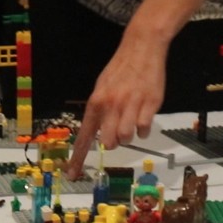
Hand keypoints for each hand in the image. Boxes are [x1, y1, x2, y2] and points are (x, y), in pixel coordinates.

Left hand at [67, 37, 167, 178]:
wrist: (142, 48)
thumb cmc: (120, 69)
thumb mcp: (102, 87)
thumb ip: (99, 110)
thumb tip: (96, 133)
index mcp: (96, 102)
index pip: (84, 136)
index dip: (78, 158)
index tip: (72, 174)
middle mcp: (112, 105)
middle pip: (108, 142)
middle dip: (113, 141)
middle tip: (118, 129)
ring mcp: (131, 105)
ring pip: (127, 137)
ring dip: (129, 135)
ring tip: (132, 120)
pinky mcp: (150, 104)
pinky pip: (144, 129)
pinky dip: (144, 128)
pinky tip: (144, 115)